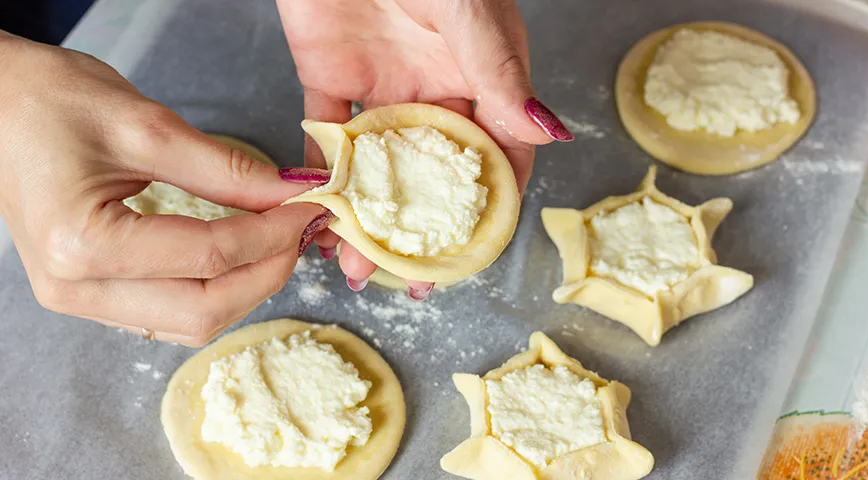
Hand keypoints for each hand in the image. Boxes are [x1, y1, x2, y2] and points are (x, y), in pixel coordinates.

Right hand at [0, 36, 332, 346]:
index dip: (274, 234)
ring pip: (189, 323)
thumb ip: (226, 169)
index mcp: (82, 244)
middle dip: (267, 272)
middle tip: (302, 230)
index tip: (311, 208)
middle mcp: (75, 288)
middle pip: (204, 310)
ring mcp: (77, 299)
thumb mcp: (146, 125)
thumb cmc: (49, 100)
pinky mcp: (87, 293)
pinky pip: (167, 316)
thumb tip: (291, 194)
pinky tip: (239, 258)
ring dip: (244, 288)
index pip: (210, 256)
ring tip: (278, 243)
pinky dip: (214, 292)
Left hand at [277, 0, 572, 298]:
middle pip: (434, 179)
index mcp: (483, 82)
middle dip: (422, 233)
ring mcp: (383, 93)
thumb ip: (501, 73)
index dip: (487, 212)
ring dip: (367, 220)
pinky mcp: (331, 83)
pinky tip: (316, 221)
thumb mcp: (470, 13)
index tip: (469, 256)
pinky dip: (321, 181)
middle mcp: (436, 96)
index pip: (497, 159)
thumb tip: (550, 131)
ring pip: (380, 172)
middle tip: (409, 280)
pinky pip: (327, 142)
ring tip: (354, 267)